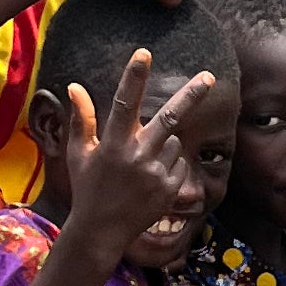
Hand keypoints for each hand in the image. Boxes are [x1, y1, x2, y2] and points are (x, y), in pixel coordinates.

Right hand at [62, 48, 214, 258]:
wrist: (101, 232)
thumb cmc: (87, 188)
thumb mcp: (78, 154)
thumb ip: (81, 119)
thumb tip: (75, 86)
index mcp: (113, 145)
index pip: (124, 103)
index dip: (134, 76)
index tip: (144, 53)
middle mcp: (137, 157)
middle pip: (170, 118)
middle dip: (191, 95)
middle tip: (209, 77)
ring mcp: (157, 174)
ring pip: (172, 142)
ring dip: (162, 144)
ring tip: (140, 167)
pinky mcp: (171, 189)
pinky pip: (179, 163)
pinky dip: (169, 164)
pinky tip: (150, 181)